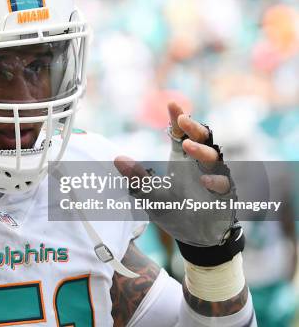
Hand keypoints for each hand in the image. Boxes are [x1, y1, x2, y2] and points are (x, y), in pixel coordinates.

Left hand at [114, 101, 238, 248]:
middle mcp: (199, 165)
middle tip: (183, 121)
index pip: (181, 134)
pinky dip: (215, 181)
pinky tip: (205, 182)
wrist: (194, 237)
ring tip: (189, 146)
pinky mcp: (224, 195)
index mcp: (182, 159)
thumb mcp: (150, 195)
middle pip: (202, 139)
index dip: (178, 119)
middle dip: (194, 128)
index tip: (172, 104)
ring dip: (202, 151)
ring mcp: (214, 178)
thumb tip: (117, 159)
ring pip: (214, 158)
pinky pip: (224, 184)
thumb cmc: (173, 210)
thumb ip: (136, 178)